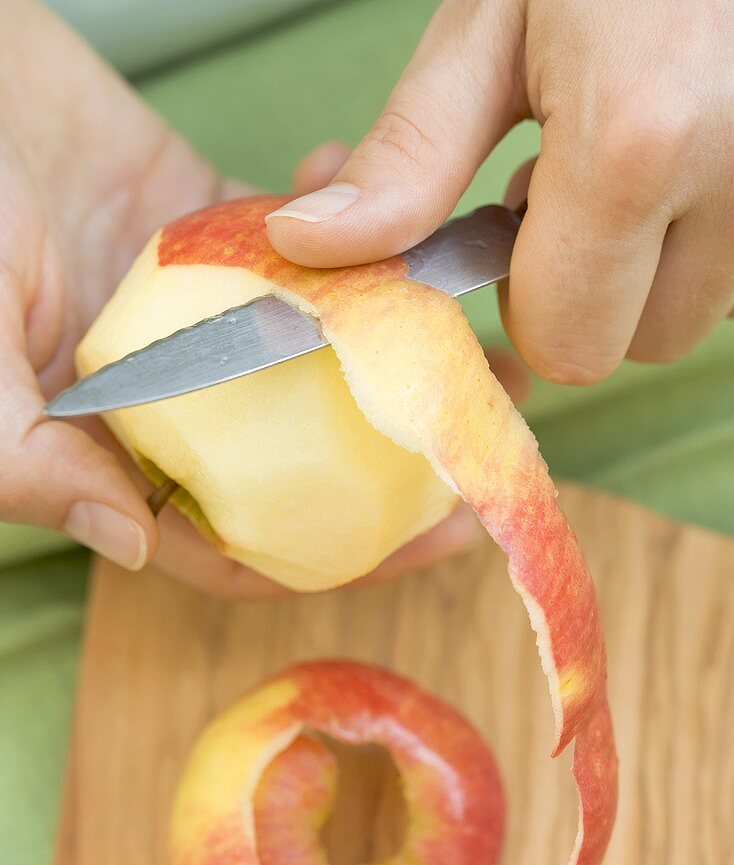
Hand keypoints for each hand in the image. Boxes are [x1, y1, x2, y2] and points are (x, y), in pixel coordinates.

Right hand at [0, 2, 484, 597]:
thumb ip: (25, 460)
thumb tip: (133, 543)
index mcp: (108, 446)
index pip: (232, 536)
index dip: (333, 555)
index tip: (434, 536)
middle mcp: (167, 394)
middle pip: (300, 459)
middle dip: (396, 462)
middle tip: (488, 441)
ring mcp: (197, 316)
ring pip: (317, 360)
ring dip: (398, 357)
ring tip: (484, 346)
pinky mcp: (216, 235)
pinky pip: (304, 255)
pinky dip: (353, 246)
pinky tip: (401, 224)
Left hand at [266, 0, 733, 383]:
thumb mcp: (492, 24)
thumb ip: (411, 155)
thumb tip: (312, 245)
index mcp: (638, 143)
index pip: (567, 342)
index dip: (524, 304)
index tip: (509, 229)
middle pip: (633, 344)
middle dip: (583, 295)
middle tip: (564, 193)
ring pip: (690, 312)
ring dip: (639, 269)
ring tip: (622, 161)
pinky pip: (731, 267)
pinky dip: (691, 237)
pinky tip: (671, 156)